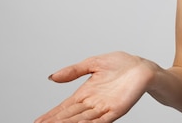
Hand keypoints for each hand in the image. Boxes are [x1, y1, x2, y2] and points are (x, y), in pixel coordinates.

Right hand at [34, 51, 157, 122]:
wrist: (144, 67)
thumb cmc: (123, 64)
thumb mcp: (94, 63)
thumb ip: (74, 71)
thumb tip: (52, 77)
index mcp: (86, 93)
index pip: (64, 108)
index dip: (51, 115)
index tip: (37, 121)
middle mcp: (93, 103)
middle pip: (69, 117)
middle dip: (54, 122)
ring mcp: (104, 108)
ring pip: (81, 121)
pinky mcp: (117, 110)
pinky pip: (100, 121)